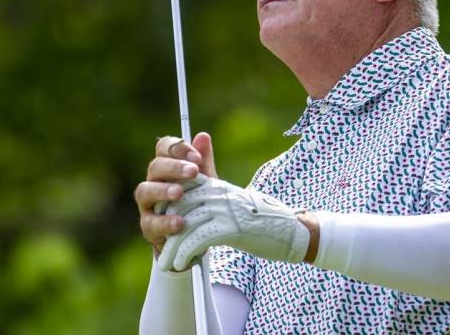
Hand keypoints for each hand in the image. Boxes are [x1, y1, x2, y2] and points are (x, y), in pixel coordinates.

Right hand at [134, 133, 217, 253]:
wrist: (197, 237)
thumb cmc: (199, 203)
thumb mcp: (207, 182)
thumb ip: (204, 162)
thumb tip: (203, 136)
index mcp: (167, 167)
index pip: (164, 148)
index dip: (178, 148)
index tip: (196, 157)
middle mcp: (153, 181)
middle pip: (155, 166)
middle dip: (174, 167)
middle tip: (193, 172)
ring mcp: (147, 205)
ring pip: (145, 190)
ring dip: (162, 190)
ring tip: (180, 193)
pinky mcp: (148, 227)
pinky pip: (151, 223)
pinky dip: (165, 221)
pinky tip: (180, 222)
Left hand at [158, 177, 310, 271]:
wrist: (290, 230)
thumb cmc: (262, 220)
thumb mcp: (235, 204)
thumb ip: (213, 201)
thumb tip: (192, 211)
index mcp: (218, 186)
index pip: (183, 189)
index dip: (168, 208)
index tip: (160, 224)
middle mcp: (218, 194)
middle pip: (180, 207)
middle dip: (166, 229)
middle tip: (158, 247)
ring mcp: (225, 209)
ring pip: (186, 225)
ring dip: (173, 247)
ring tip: (166, 262)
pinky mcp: (231, 227)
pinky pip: (199, 239)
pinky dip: (186, 252)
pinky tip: (181, 263)